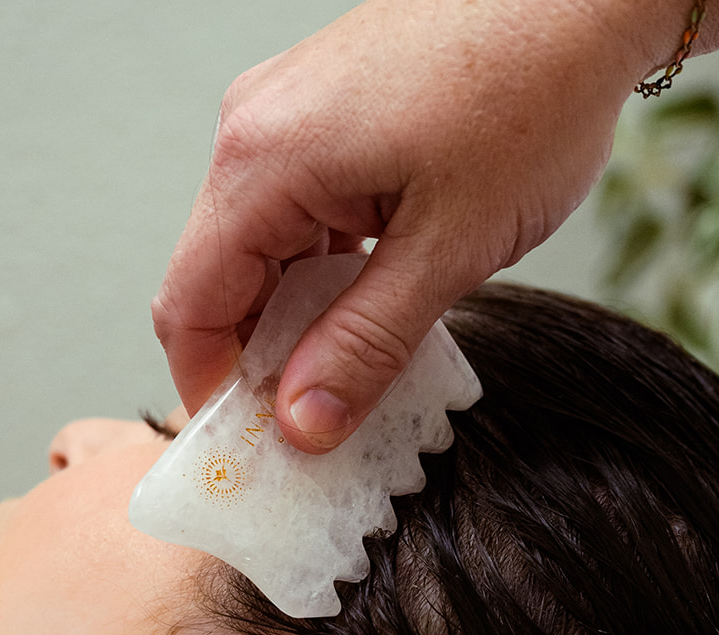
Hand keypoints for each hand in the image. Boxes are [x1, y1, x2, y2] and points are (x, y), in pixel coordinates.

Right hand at [151, 0, 674, 449]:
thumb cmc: (528, 96)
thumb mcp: (447, 252)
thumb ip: (364, 346)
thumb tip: (300, 426)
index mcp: (263, 161)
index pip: (190, 305)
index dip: (211, 391)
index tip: (253, 454)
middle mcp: (256, 131)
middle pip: (219, 281)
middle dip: (260, 364)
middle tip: (318, 430)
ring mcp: (289, 115)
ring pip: (263, 253)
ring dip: (300, 323)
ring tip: (360, 378)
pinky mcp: (329, 114)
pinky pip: (300, 216)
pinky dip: (326, 275)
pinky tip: (377, 311)